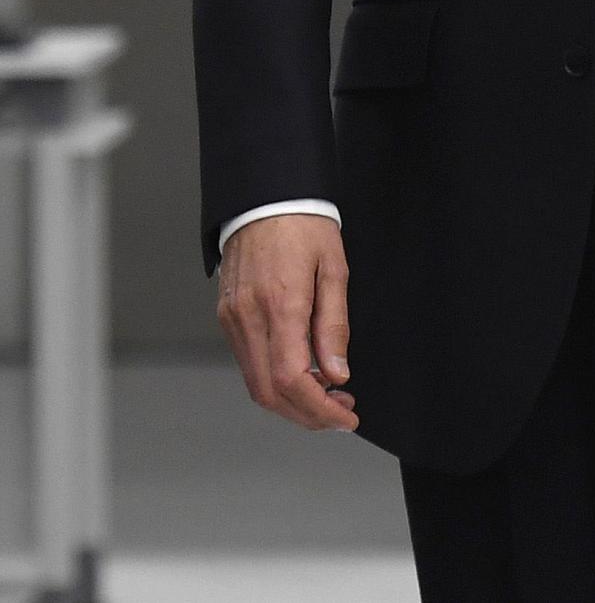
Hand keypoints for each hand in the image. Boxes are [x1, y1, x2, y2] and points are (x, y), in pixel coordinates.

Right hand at [217, 213, 356, 432]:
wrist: (266, 197)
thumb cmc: (305, 226)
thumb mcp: (335, 269)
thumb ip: (334, 325)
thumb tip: (336, 373)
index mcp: (280, 304)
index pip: (291, 378)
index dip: (319, 408)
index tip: (346, 417)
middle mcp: (249, 318)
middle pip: (269, 392)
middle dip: (307, 414)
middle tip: (341, 414)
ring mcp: (233, 320)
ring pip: (255, 383)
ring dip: (291, 401)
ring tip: (329, 395)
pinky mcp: (227, 317)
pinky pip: (248, 363)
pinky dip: (275, 381)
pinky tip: (303, 374)